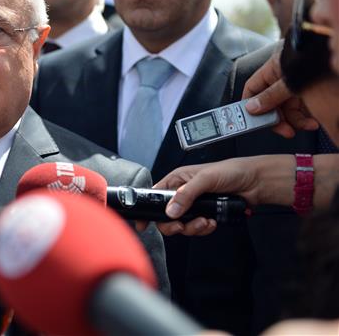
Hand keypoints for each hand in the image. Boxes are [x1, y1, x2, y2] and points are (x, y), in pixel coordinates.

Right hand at [147, 156, 294, 235]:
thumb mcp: (205, 179)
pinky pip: (196, 228)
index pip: (154, 196)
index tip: (143, 223)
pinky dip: (203, 228)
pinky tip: (212, 221)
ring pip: (181, 225)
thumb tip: (170, 210)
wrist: (255, 182)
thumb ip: (186, 194)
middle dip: (173, 224)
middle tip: (181, 226)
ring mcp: (193, 206)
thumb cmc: (230, 171)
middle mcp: (182, 193)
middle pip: (166, 216)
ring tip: (204, 221)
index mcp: (176, 180)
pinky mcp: (205, 215)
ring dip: (192, 227)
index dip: (147, 209)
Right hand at [242, 45, 318, 137]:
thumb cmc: (314, 61)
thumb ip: (270, 95)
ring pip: (288, 110)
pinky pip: (301, 111)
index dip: (250, 105)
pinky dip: (305, 119)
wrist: (335, 59)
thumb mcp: (289, 81)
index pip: (253, 89)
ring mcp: (295, 87)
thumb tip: (252, 107)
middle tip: (284, 129)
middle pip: (271, 104)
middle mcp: (282, 79)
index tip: (252, 120)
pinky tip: (311, 122)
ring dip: (296, 122)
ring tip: (307, 125)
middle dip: (278, 119)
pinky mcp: (309, 95)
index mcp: (272, 70)